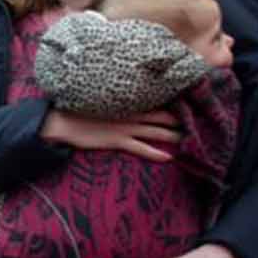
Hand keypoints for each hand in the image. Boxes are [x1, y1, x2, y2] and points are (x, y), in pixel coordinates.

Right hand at [41, 108, 180, 162]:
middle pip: (161, 117)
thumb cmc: (77, 110)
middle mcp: (129, 114)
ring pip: (156, 131)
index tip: (186, 107)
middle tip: (196, 125)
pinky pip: (140, 147)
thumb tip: (124, 100)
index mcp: (125, 102)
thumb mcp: (98, 100)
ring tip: (189, 140)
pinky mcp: (116, 140)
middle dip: (179, 121)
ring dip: (173, 136)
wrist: (61, 121)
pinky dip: (155, 153)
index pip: (155, 102)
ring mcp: (124, 127)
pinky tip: (168, 157)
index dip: (172, 106)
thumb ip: (115, 101)